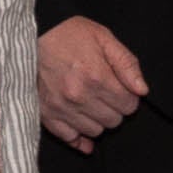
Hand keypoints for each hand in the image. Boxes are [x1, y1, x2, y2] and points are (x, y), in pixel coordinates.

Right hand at [37, 15, 147, 150]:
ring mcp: (62, 108)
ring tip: (91, 103)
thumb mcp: (104, 38)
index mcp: (96, 76)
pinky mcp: (47, 115)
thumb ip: (126, 64)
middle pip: (114, 121)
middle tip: (105, 94)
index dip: (129, 96)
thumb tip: (142, 90)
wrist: (31, 35)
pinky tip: (82, 124)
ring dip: (97, 120)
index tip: (120, 89)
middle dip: (114, 108)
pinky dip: (79, 136)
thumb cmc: (69, 34)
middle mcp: (79, 96)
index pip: (129, 105)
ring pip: (95, 131)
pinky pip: (70, 138)